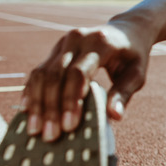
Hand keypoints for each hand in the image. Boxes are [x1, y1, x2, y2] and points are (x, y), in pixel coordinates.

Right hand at [20, 23, 150, 141]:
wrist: (126, 30)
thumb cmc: (133, 56)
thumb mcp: (137, 74)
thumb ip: (124, 94)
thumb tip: (114, 117)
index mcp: (100, 42)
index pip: (78, 72)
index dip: (71, 99)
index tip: (69, 126)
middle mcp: (77, 39)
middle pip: (56, 74)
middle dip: (51, 107)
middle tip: (49, 136)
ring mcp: (63, 43)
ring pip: (42, 73)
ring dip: (37, 103)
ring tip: (35, 130)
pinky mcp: (55, 50)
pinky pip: (38, 71)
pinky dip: (32, 92)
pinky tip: (28, 111)